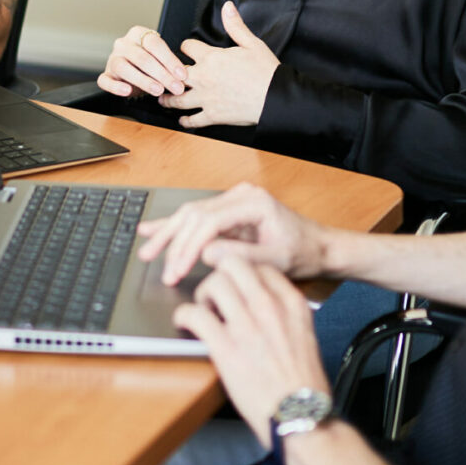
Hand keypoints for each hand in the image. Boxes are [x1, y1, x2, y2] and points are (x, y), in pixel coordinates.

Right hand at [98, 24, 187, 98]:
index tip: (182, 75)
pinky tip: (127, 91)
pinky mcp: (105, 75)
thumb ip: (168, 63)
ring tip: (158, 90)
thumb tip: (182, 77)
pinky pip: (105, 80)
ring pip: (124, 68)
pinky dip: (116, 87)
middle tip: (176, 87)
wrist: (132, 69)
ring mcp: (112, 59)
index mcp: (138, 34)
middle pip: (141, 57)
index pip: (154, 43)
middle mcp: (123, 44)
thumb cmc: (148, 62)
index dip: (170, 60)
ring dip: (143, 81)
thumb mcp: (159, 58)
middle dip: (162, 74)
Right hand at [137, 182, 328, 285]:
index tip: (176, 269)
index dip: (188, 247)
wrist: (318, 246)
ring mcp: (234, 200)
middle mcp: (241, 195)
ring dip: (168, 234)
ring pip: (190, 214)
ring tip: (147, 250)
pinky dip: (175, 226)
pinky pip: (197, 217)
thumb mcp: (275, 261)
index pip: (209, 222)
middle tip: (154, 263)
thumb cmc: (302, 253)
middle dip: (172, 241)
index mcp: (253, 203)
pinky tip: (152, 229)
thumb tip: (206, 254)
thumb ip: (240, 257)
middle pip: (194, 215)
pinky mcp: (229, 211)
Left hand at [163, 2, 277, 128]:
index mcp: (211, 58)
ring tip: (163, 100)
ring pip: (178, 100)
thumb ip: (235, 26)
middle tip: (163, 77)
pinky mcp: (212, 116)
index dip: (186, 47)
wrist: (274, 97)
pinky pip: (193, 120)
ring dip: (168, 100)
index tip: (186, 50)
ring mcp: (206, 98)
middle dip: (168, 74)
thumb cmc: (265, 71)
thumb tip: (227, 7)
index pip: (187, 48)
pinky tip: (183, 120)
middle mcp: (203, 77)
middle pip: (175, 75)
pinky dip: (185, 121)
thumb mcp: (252, 43)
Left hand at [173, 255, 327, 448]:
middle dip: (220, 275)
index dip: (243, 275)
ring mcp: (246, 325)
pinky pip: (194, 314)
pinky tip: (184, 323)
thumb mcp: (305, 337)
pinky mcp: (225, 346)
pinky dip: (184, 315)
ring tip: (204, 311)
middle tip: (216, 296)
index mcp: (292, 304)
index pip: (261, 267)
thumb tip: (262, 309)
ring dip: (202, 294)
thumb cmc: (304, 385)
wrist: (300, 416)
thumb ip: (284, 316)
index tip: (236, 287)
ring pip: (214, 282)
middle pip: (234, 264)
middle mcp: (269, 307)